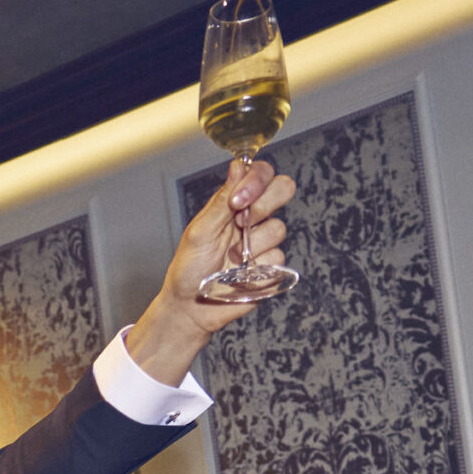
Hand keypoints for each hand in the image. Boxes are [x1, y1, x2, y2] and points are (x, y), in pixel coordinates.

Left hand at [125, 158, 296, 384]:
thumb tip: (239, 166)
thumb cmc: (189, 268)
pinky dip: (255, 267)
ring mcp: (264, 242)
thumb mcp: (200, 231)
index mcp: (235, 203)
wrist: (190, 307)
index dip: (257, 180)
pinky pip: (277, 257)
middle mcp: (253, 218)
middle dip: (262, 206)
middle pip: (283, 189)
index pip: (261, 174)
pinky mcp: (271, 266)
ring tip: (230, 259)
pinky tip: (238, 275)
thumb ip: (221, 200)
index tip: (238, 200)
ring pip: (278, 228)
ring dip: (251, 245)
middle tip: (239, 225)